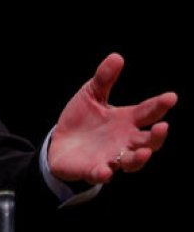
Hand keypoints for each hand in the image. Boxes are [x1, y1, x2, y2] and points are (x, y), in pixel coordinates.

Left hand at [48, 53, 176, 184]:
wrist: (60, 143)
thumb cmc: (82, 120)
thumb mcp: (91, 95)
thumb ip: (104, 79)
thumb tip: (117, 56)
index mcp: (127, 121)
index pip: (147, 113)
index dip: (159, 105)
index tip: (171, 97)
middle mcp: (125, 141)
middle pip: (148, 141)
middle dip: (157, 136)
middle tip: (163, 126)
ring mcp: (111, 157)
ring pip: (131, 162)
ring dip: (139, 159)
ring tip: (144, 152)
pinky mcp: (93, 170)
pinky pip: (101, 174)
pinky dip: (103, 173)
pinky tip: (105, 171)